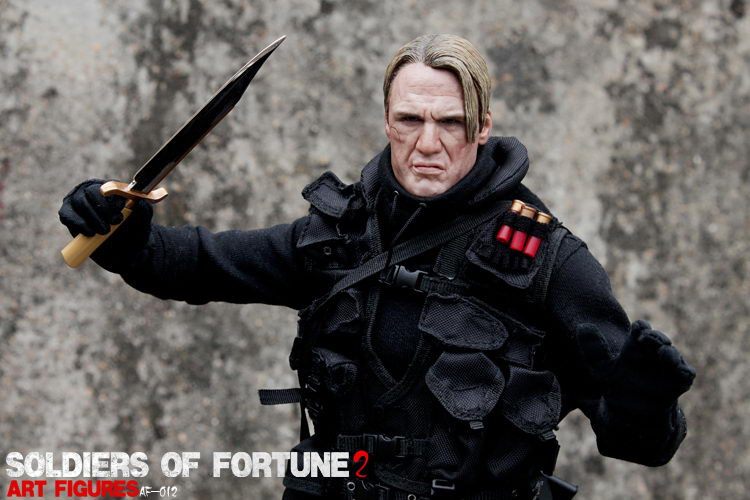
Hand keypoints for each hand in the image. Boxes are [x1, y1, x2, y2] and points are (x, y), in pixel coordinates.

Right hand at [59, 179, 150, 236]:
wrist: (124, 250)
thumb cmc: (134, 230)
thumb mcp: (142, 218)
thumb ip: (142, 207)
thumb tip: (136, 197)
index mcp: (111, 188)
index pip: (107, 187)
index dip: (112, 200)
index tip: (120, 215)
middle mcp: (92, 190)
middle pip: (90, 192)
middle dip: (101, 210)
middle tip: (113, 224)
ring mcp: (78, 201)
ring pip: (79, 203)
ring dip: (92, 218)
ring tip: (105, 232)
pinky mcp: (68, 214)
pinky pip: (67, 215)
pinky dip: (79, 224)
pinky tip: (90, 233)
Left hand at [576, 320, 695, 414]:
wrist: (632, 416)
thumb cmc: (619, 387)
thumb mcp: (603, 369)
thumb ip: (594, 350)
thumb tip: (583, 326)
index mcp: (636, 347)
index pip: (641, 330)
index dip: (641, 328)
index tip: (638, 329)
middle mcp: (653, 354)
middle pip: (659, 340)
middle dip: (656, 338)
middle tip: (648, 339)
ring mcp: (667, 369)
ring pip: (673, 356)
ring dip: (670, 354)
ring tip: (664, 354)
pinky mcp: (677, 385)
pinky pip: (685, 375)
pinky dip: (684, 372)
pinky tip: (681, 372)